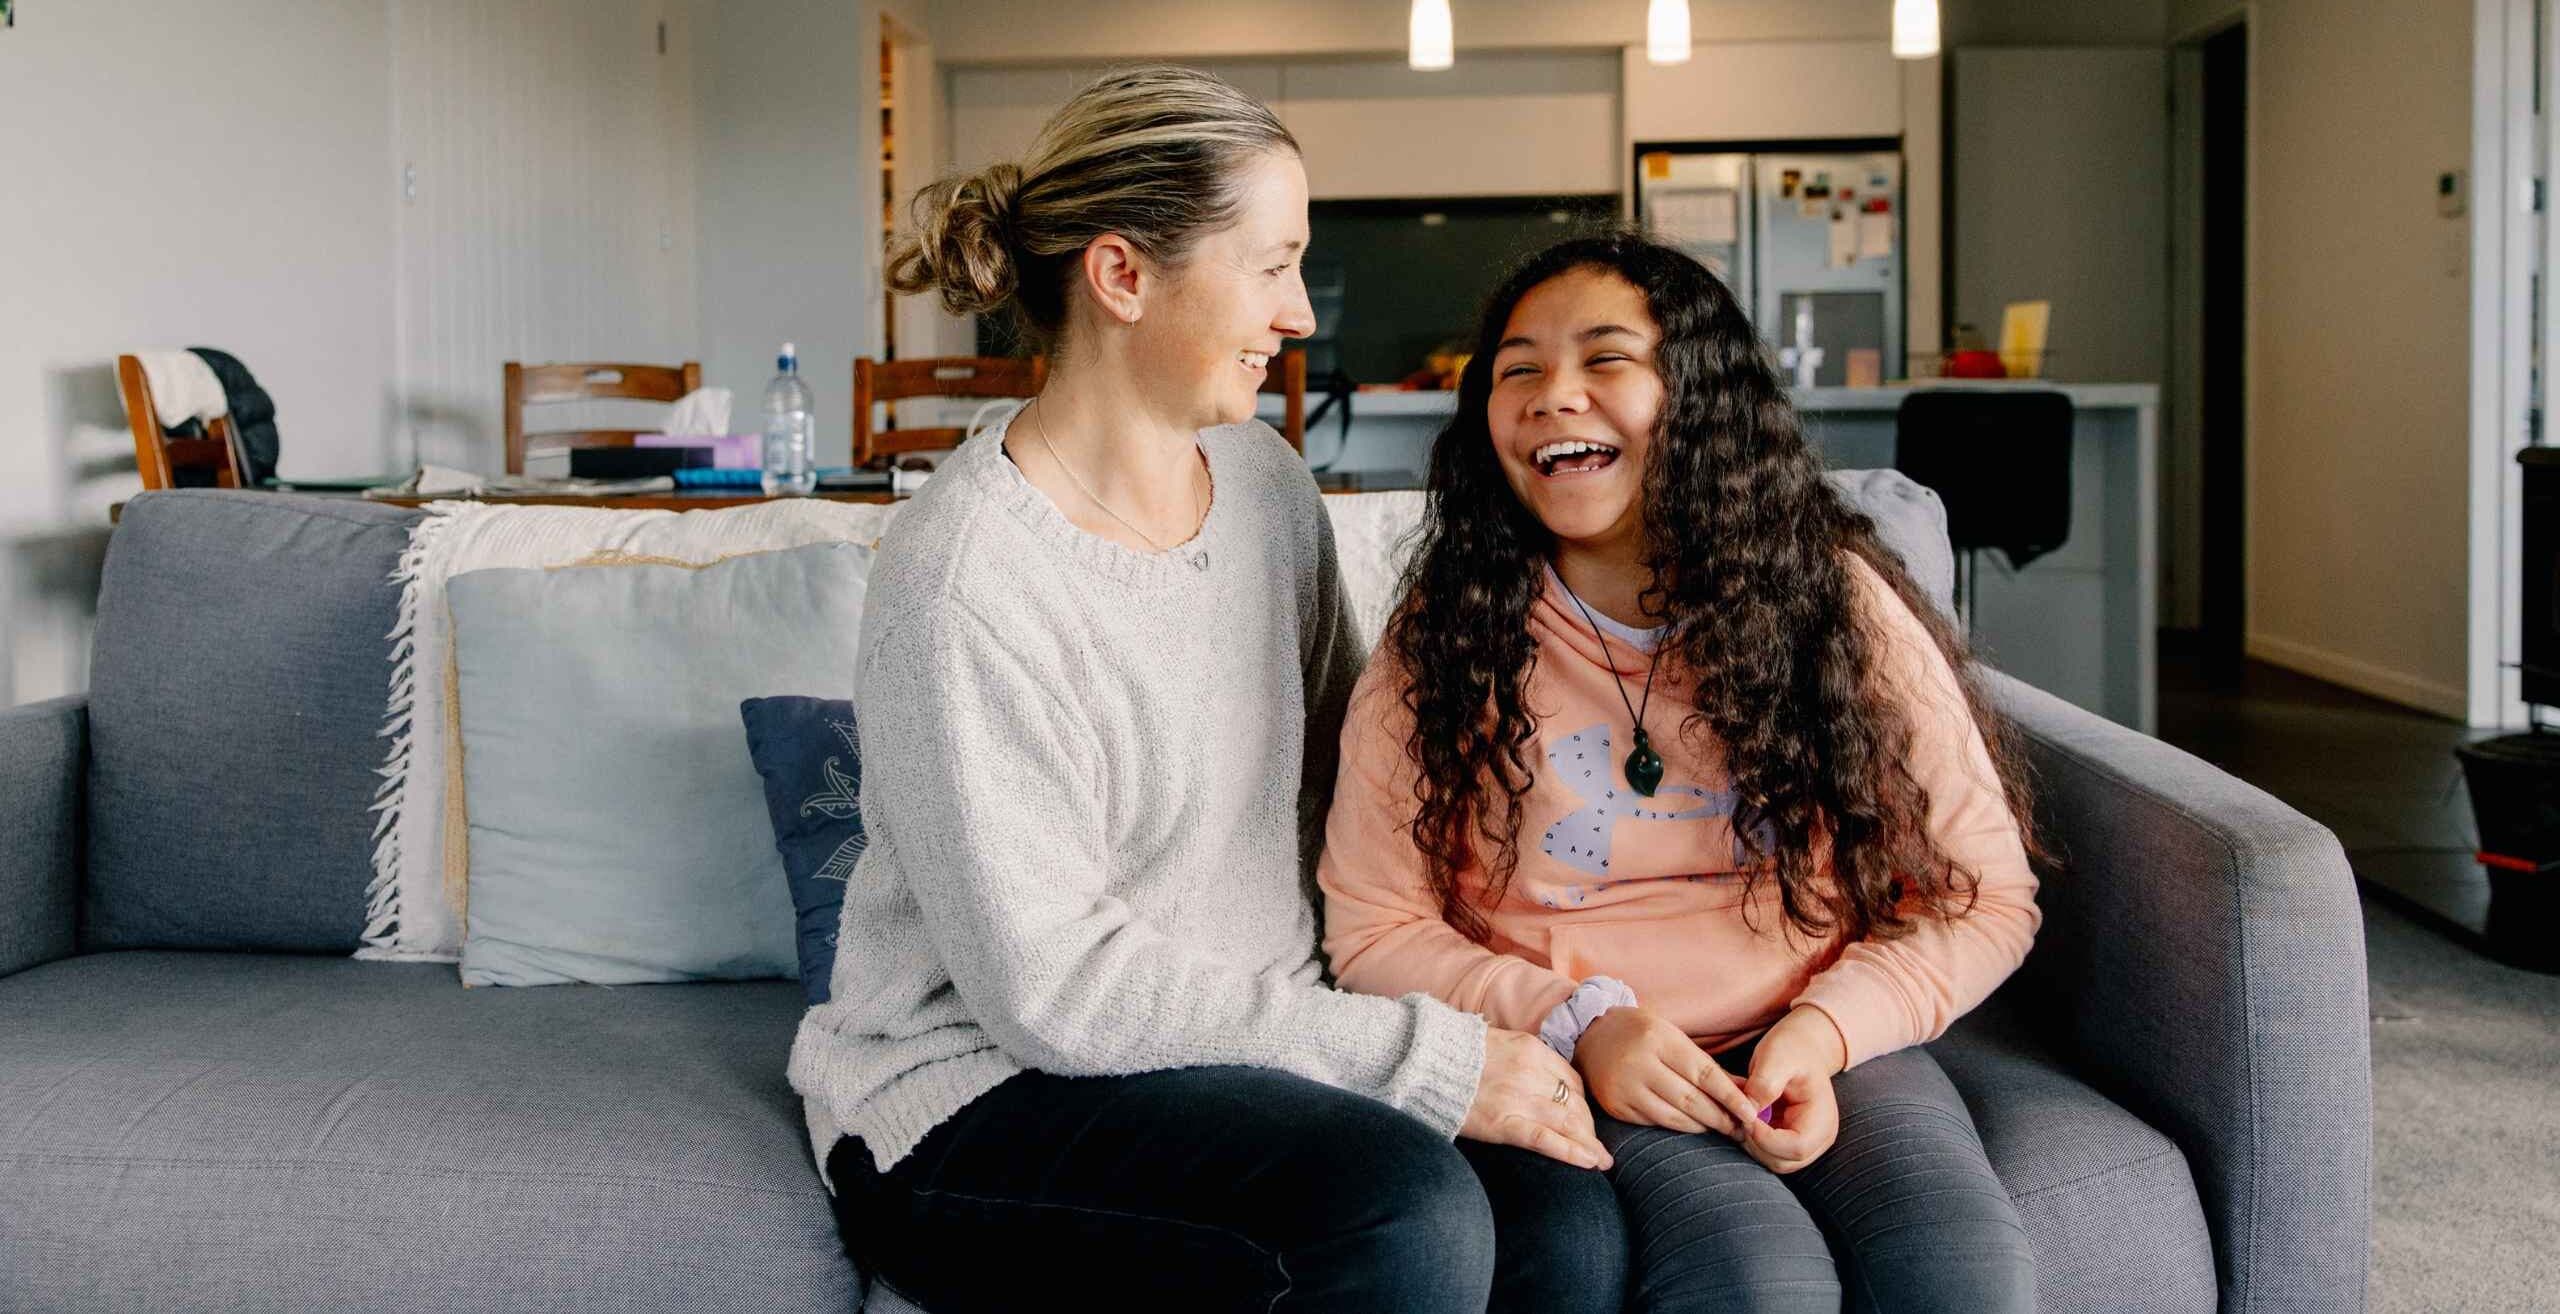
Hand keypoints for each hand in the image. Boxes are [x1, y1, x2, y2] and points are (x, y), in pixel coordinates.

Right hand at [1461, 1028, 1612, 1170]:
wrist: (1423, 1063)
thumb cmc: (1453, 1055)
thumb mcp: (1496, 1043)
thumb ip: (1520, 1058)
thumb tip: (1535, 1078)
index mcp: (1530, 1049)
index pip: (1571, 1079)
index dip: (1582, 1102)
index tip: (1582, 1118)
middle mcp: (1531, 1072)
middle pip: (1574, 1103)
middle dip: (1587, 1127)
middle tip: (1595, 1145)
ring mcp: (1519, 1098)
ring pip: (1567, 1122)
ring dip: (1589, 1143)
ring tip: (1601, 1160)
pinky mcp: (1503, 1123)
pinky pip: (1546, 1140)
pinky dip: (1571, 1152)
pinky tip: (1589, 1163)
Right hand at [1574, 1006, 1761, 1136]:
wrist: (1589, 1035)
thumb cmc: (1641, 1034)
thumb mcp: (1674, 1038)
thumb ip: (1708, 1066)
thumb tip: (1747, 1092)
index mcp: (1659, 1039)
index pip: (1705, 1074)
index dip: (1731, 1097)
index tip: (1752, 1114)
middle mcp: (1639, 1064)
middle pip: (1691, 1100)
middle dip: (1721, 1118)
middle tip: (1742, 1128)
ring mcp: (1624, 1087)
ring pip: (1673, 1117)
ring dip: (1702, 1126)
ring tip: (1722, 1128)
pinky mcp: (1615, 1106)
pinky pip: (1654, 1123)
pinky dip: (1677, 1126)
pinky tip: (1692, 1126)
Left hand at [1740, 1006, 1847, 1173]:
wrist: (1800, 1047)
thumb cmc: (1791, 1048)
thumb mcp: (1777, 1056)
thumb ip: (1765, 1083)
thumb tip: (1749, 1111)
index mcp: (1822, 1119)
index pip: (1796, 1148)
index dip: (1765, 1138)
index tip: (1746, 1115)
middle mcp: (1818, 1138)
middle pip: (1783, 1162)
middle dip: (1755, 1143)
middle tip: (1740, 1114)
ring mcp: (1805, 1143)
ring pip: (1773, 1162)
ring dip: (1752, 1144)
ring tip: (1743, 1113)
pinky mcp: (1789, 1142)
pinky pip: (1767, 1154)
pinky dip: (1752, 1141)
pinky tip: (1746, 1117)